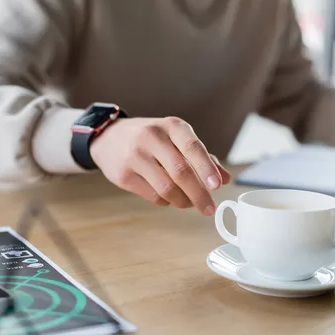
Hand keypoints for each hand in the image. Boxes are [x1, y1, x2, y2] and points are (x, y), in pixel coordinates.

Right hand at [90, 117, 230, 215]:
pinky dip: (167, 201)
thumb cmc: (152, 138)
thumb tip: (226, 178)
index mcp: (171, 126)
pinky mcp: (123, 176)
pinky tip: (170, 198)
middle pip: (180, 172)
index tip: (217, 186)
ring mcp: (135, 156)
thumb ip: (202, 156)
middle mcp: (152, 138)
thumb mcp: (176, 138)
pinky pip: (153, 196)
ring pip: (167, 188)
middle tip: (209, 208)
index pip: (193, 147)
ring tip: (190, 203)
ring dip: (183, 201)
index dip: (206, 168)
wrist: (108, 137)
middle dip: (199, 194)